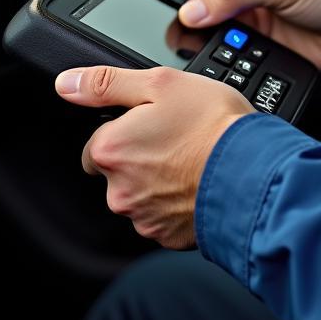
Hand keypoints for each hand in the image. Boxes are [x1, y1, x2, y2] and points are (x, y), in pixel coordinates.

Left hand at [54, 65, 251, 248]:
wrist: (252, 170)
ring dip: (159, 179)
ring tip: (193, 158)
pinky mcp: (166, 237)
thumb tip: (68, 82)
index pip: (98, 140)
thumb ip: (108, 83)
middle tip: (178, 137)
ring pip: (141, 193)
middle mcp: (119, 189)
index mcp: (111, 149)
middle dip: (141, 155)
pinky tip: (199, 181)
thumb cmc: (212, 124)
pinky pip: (163, 216)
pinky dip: (176, 201)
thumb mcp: (161, 83)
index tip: (153, 122)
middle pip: (119, 169)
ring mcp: (143, 217)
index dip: (126, 127)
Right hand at [171, 0, 320, 69]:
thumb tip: (193, 9)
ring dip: (204, 32)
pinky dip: (220, 50)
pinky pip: (225, 42)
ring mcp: (251, 3)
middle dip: (189, 9)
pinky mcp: (258, 33)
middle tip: (188, 29)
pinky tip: (227, 53)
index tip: (179, 6)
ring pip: (207, 18)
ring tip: (206, 43)